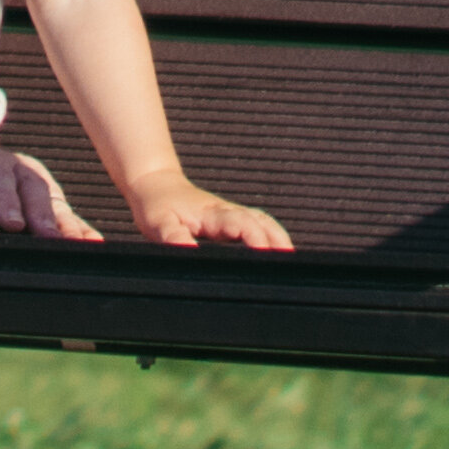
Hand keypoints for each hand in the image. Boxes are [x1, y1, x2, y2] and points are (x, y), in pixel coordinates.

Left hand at [0, 144, 97, 242]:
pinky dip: (82, 232)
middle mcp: (23, 175)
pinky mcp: (58, 211)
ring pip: (57, 207)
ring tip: (80, 244)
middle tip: (48, 236)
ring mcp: (44, 192)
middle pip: (35, 192)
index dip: (5, 201)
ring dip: (68, 227)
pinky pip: (72, 221)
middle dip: (43, 215)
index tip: (13, 224)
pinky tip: (94, 244)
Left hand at [134, 182, 296, 252]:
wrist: (155, 185)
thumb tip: (189, 251)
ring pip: (264, 222)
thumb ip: (174, 237)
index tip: (265, 254)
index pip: (242, 224)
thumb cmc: (156, 205)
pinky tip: (281, 253)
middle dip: (277, 241)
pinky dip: (273, 236)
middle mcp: (227, 212)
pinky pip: (259, 225)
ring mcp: (231, 214)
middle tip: (290, 264)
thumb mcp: (158, 222)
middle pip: (261, 223)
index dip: (256, 238)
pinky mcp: (231, 219)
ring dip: (280, 239)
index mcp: (212, 214)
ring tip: (294, 264)